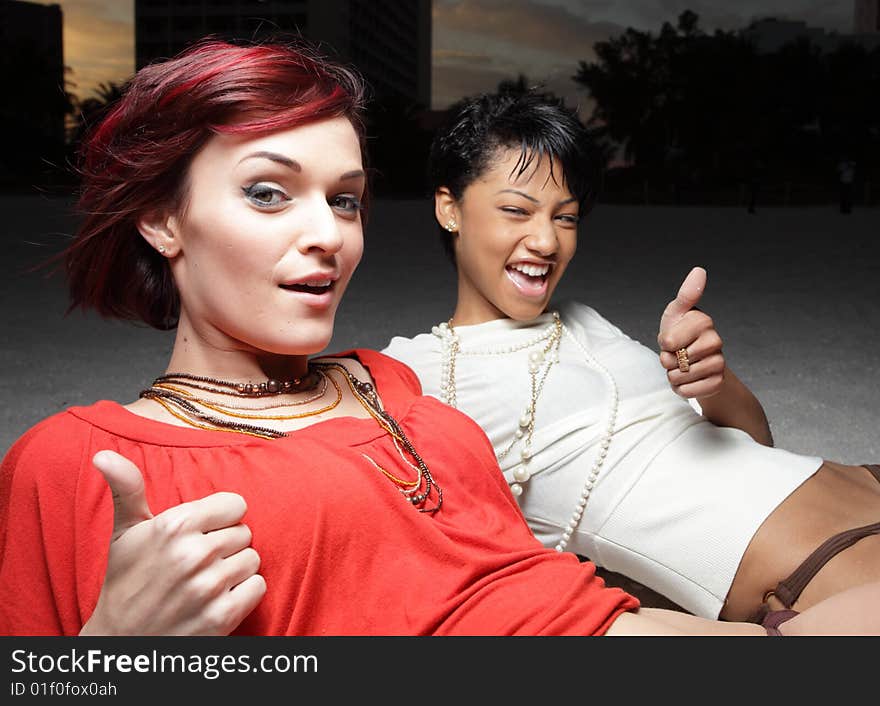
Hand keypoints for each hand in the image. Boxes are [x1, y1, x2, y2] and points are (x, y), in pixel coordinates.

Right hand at [79, 450, 265, 634]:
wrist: (121, 642)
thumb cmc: (126, 580)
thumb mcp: (125, 532)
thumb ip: (127, 488)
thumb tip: (104, 454)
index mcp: (175, 525)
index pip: (235, 504)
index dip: (220, 519)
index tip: (201, 533)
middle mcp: (194, 553)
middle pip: (244, 532)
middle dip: (226, 546)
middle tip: (197, 563)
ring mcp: (210, 586)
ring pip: (253, 559)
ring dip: (235, 570)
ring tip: (205, 581)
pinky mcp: (223, 616)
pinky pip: (258, 587)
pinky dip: (243, 594)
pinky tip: (216, 599)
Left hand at [657, 266, 725, 399]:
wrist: (694, 361)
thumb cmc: (680, 333)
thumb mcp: (676, 313)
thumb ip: (686, 294)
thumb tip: (699, 270)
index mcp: (703, 321)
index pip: (669, 341)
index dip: (664, 343)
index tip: (671, 339)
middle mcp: (715, 341)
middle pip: (674, 360)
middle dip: (668, 361)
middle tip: (677, 354)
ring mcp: (719, 362)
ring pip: (680, 377)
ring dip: (673, 376)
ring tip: (682, 367)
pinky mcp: (718, 382)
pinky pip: (688, 391)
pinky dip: (681, 389)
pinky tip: (688, 380)